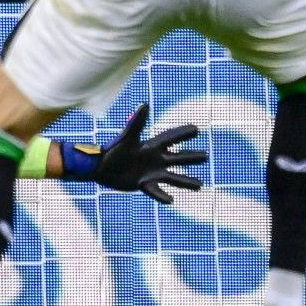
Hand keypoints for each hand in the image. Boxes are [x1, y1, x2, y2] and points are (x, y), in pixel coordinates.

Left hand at [81, 103, 206, 204]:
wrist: (99, 168)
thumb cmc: (112, 151)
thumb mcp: (127, 138)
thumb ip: (137, 123)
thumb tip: (145, 105)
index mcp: (151, 147)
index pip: (171, 139)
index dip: (183, 134)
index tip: (196, 129)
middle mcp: (154, 159)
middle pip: (177, 158)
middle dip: (191, 157)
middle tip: (206, 156)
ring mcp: (150, 172)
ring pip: (173, 177)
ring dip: (185, 181)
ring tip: (200, 185)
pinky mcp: (143, 184)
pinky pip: (156, 191)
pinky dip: (163, 196)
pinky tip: (172, 201)